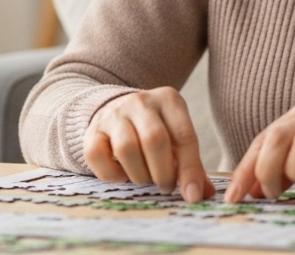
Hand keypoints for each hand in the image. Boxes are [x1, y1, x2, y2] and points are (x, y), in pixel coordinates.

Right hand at [83, 87, 215, 202]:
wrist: (115, 108)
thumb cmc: (154, 129)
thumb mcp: (176, 136)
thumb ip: (190, 163)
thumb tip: (202, 193)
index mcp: (168, 99)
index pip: (184, 135)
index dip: (190, 169)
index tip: (192, 195)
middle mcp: (141, 102)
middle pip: (155, 140)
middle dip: (163, 172)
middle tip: (165, 186)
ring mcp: (114, 114)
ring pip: (126, 149)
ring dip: (139, 174)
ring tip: (145, 179)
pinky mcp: (92, 130)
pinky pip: (97, 156)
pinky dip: (112, 174)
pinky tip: (122, 174)